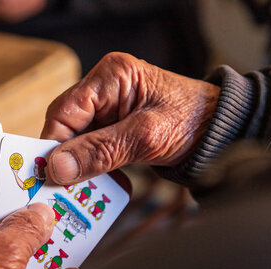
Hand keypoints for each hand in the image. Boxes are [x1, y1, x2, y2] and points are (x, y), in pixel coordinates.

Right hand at [41, 52, 219, 183]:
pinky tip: (95, 182)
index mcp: (111, 75)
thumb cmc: (194, 122)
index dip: (53, 143)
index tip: (49, 174)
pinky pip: (91, 148)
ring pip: (76, 140)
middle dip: (65, 157)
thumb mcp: (146, 137)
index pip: (65, 110)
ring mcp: (108, 108)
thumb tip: (58, 168)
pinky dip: (92, 167)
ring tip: (79, 190)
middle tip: (61, 188)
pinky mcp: (114, 126)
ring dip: (78, 166)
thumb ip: (101, 151)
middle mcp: (104, 88)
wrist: (221, 133)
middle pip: (67, 125)